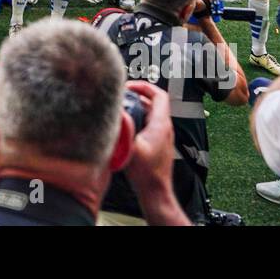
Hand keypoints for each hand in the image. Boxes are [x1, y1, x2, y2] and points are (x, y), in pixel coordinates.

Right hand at [120, 81, 178, 212]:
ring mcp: (161, 137)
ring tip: (121, 108)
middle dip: (136, 96)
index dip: (144, 86)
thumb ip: (124, 130)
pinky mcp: (156, 145)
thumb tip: (115, 114)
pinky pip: (147, 125)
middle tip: (121, 95)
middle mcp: (164, 128)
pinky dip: (137, 120)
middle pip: (153, 103)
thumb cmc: (147, 175)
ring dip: (136, 108)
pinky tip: (124, 126)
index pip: (159, 95)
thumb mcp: (131, 149)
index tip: (129, 86)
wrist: (155, 192)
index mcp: (161, 124)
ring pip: (150, 114)